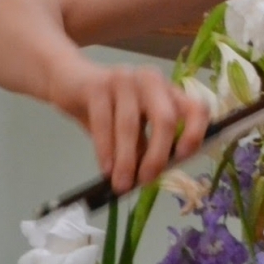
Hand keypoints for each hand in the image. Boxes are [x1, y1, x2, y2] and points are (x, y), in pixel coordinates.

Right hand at [50, 59, 212, 194]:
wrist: (67, 81)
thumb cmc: (108, 108)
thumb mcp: (134, 126)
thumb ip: (147, 143)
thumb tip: (154, 175)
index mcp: (169, 91)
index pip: (196, 107)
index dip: (195, 132)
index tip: (183, 158)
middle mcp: (152, 81)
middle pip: (165, 119)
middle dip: (158, 155)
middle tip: (147, 180)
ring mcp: (125, 79)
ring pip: (131, 125)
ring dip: (126, 160)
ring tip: (122, 184)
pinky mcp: (97, 85)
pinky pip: (103, 123)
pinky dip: (105, 150)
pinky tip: (106, 168)